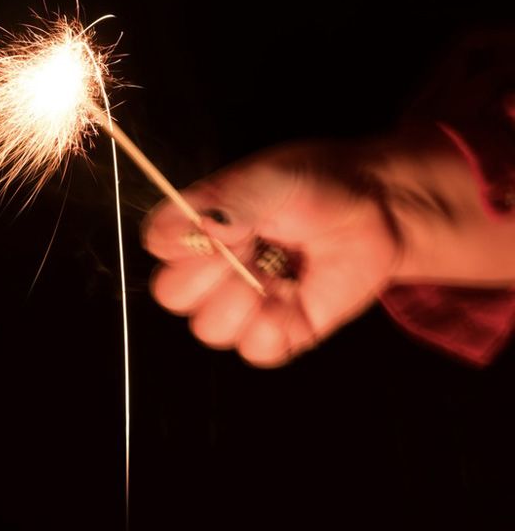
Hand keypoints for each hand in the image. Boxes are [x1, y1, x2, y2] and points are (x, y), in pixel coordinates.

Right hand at [142, 140, 403, 366]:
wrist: (373, 209)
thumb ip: (232, 201)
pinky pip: (255, 351)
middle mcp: (209, 268)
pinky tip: (294, 295)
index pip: (156, 245)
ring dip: (245, 302)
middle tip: (252, 248)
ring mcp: (240, 303)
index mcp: (195, 225)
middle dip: (211, 275)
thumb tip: (202, 226)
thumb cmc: (315, 186)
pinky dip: (276, 327)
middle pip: (171, 296)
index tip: (221, 226)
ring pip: (210, 330)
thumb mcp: (271, 179)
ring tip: (277, 272)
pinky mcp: (276, 332)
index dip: (183, 242)